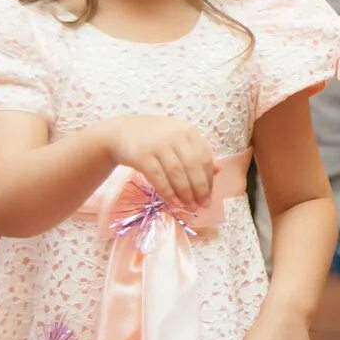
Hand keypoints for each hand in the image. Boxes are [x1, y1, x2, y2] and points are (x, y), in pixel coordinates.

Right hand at [100, 116, 216, 209]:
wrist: (121, 132)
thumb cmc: (155, 138)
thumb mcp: (178, 140)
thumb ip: (197, 153)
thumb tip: (219, 170)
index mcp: (188, 131)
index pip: (204, 158)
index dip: (208, 179)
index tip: (209, 195)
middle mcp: (175, 135)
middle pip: (193, 166)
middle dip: (200, 189)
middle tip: (203, 205)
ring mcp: (158, 145)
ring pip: (177, 174)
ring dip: (186, 193)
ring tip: (190, 207)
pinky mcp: (142, 156)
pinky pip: (159, 178)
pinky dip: (169, 193)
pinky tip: (175, 203)